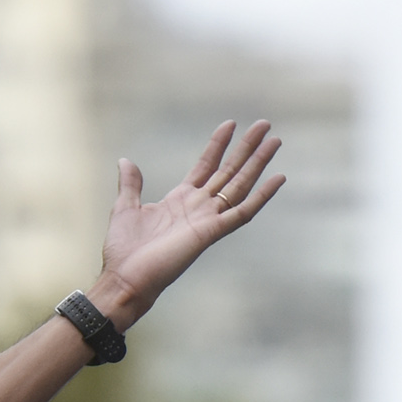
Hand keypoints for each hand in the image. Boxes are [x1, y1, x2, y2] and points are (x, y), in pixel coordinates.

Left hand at [92, 120, 283, 324]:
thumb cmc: (124, 250)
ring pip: (240, 185)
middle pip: (229, 171)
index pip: (206, 166)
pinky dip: (261, 196)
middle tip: (264, 124)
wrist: (124, 278)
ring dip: (258, 163)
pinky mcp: (211, 232)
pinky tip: (278, 178)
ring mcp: (207, 219)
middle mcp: (198, 207)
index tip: (230, 124)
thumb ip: (131, 184)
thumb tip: (125, 161)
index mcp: (180, 199)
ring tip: (275, 141)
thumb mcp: (125, 208)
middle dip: (246, 148)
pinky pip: (243, 212)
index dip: (218, 145)